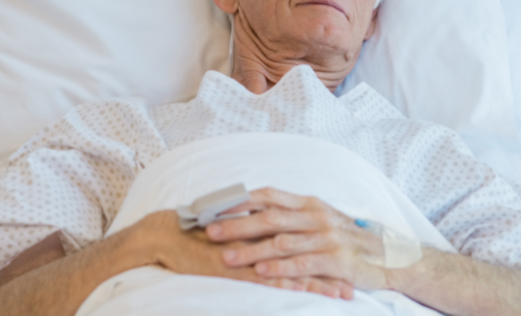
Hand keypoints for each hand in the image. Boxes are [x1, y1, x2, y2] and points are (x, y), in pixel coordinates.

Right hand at [128, 210, 353, 298]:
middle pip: (306, 251)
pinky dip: (292, 288)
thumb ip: (248, 231)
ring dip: (321, 282)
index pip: (301, 236)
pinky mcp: (235, 267)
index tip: (349, 257)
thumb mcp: (226, 230)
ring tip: (346, 293)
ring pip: (294, 267)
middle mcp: (259, 236)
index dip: (325, 248)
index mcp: (259, 224)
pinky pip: (268, 279)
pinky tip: (309, 295)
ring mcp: (249, 252)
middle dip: (333, 266)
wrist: (161, 235)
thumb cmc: (190, 233)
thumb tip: (265, 233)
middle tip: (359, 276)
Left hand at [203, 188, 388, 291]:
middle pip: (270, 217)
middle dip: (237, 224)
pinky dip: (280, 268)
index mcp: (309, 204)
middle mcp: (316, 216)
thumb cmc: (348, 239)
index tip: (215, 207)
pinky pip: (303, 263)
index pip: (269, 195)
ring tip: (227, 257)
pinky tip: (261, 272)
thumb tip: (253, 213)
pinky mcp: (336, 260)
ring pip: (282, 242)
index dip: (241, 200)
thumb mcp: (321, 219)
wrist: (389, 257)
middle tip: (211, 231)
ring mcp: (327, 237)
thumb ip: (291, 216)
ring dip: (252, 250)